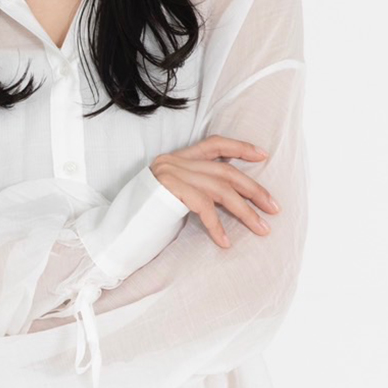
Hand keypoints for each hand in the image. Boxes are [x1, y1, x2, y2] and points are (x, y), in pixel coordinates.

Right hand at [151, 137, 279, 248]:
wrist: (113, 235)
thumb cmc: (144, 223)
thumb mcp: (173, 199)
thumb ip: (195, 190)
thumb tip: (230, 197)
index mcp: (174, 159)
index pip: (214, 144)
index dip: (240, 147)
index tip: (263, 155)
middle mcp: (172, 162)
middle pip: (225, 171)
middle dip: (254, 190)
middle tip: (274, 208)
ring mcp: (169, 175)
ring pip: (221, 190)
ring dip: (245, 212)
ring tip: (262, 229)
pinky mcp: (169, 191)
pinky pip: (204, 208)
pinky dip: (218, 227)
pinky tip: (225, 243)